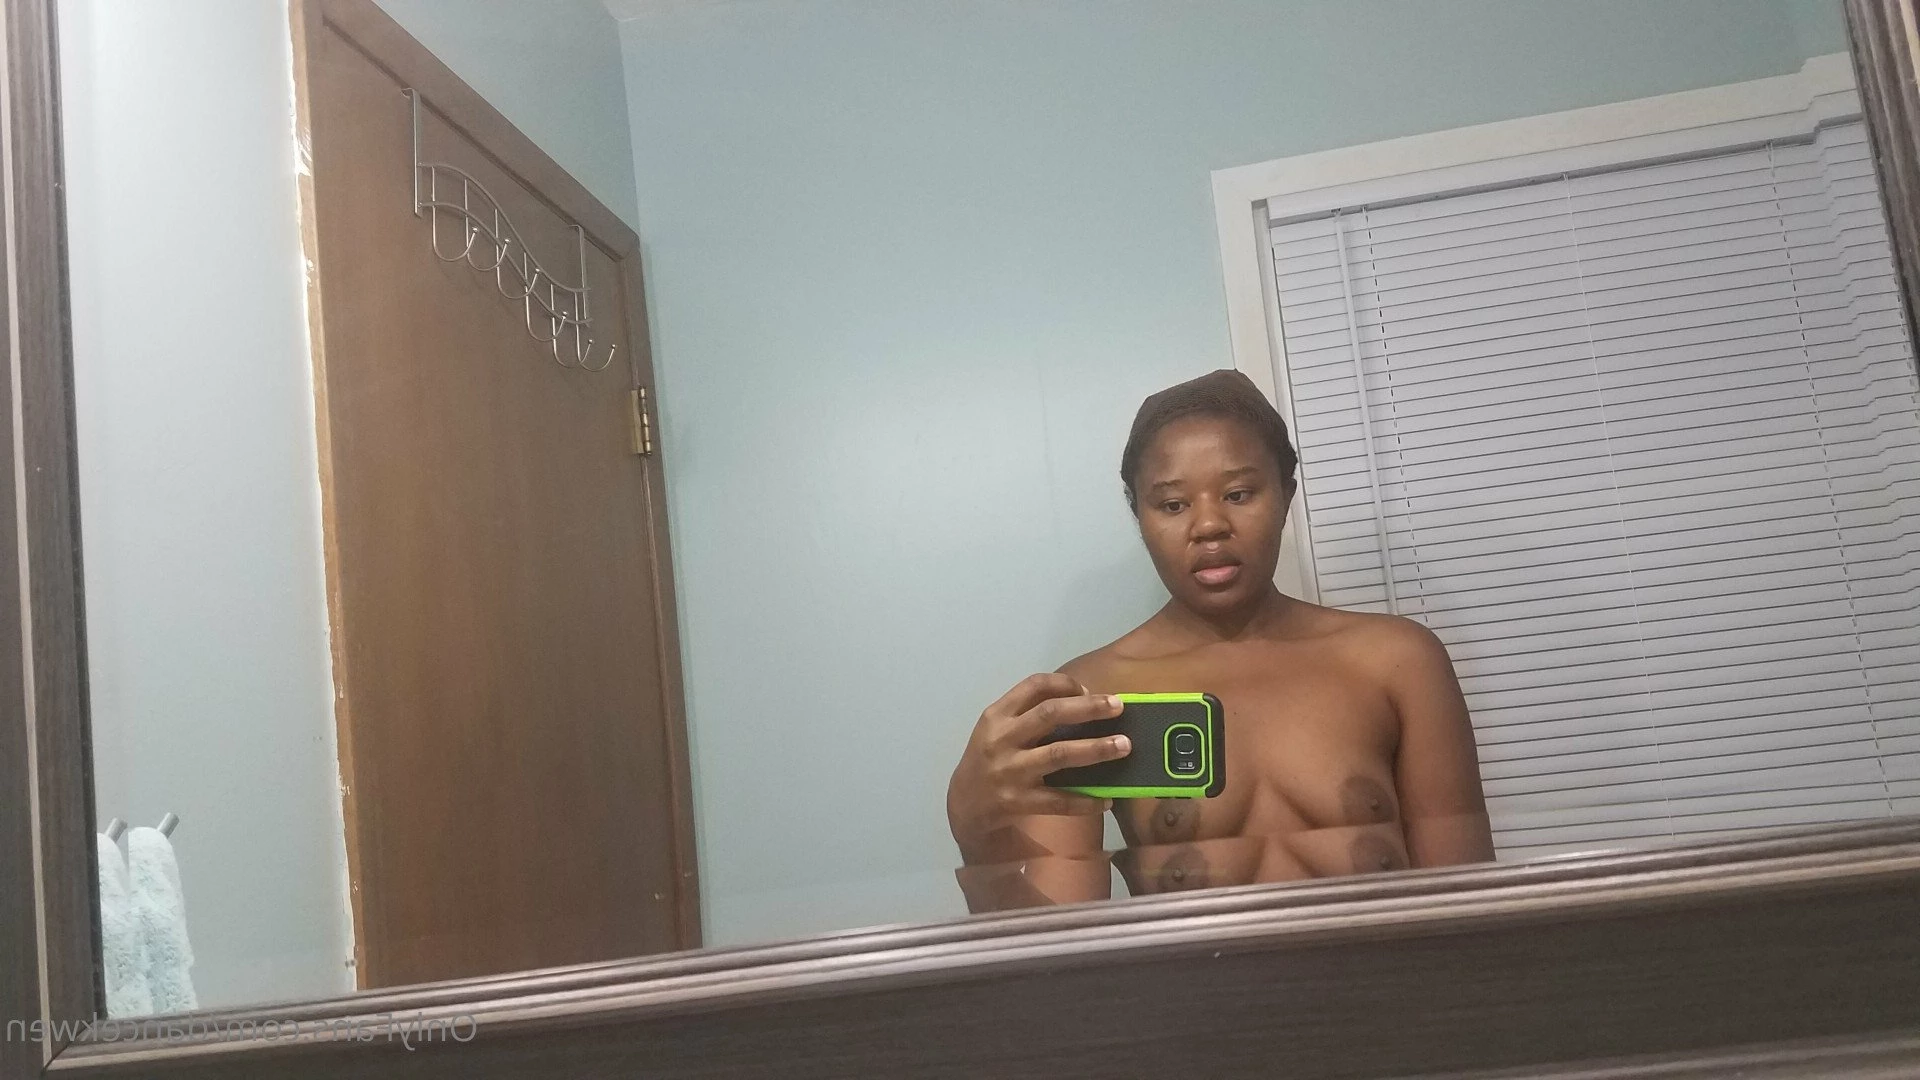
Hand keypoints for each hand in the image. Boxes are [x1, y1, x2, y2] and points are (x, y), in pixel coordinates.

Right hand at [946, 674, 1130, 855]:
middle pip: (1049, 714)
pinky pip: (1059, 801)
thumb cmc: (990, 758)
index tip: (1088, 690)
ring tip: (1123, 746)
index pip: (1033, 686)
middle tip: (1118, 706)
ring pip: (1059, 754)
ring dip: (1095, 749)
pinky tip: (1106, 800)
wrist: (964, 804)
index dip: (1065, 684)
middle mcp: (1002, 739)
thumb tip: (1084, 701)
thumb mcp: (997, 728)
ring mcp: (1010, 771)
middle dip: (1088, 708)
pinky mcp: (1018, 801)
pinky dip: (1085, 800)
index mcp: (997, 715)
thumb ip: (1027, 713)